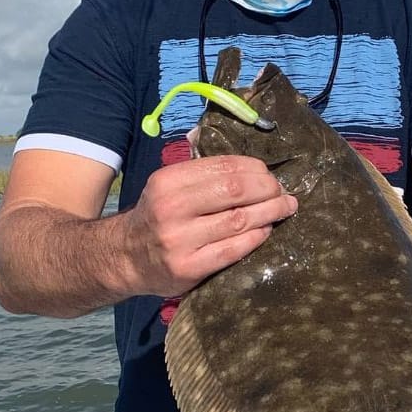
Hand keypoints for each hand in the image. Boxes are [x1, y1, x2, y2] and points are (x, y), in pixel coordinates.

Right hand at [121, 156, 297, 296]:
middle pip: (235, 190)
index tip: (269, 174)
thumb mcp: (167, 185)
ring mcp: (180, 240)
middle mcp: (171, 208)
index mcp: (168, 181)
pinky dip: (257, 237)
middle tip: (283, 192)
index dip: (255, 169)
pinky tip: (267, 230)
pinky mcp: (189, 268)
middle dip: (267, 189)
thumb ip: (198, 167)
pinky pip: (234, 249)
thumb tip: (228, 143)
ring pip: (239, 220)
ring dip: (270, 212)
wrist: (125, 258)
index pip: (223, 166)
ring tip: (285, 208)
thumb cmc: (157, 215)